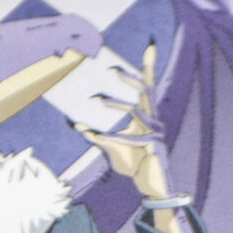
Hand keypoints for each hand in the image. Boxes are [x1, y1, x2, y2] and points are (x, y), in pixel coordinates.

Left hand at [74, 43, 187, 232]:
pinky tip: (101, 136)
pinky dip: (116, 137)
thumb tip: (77, 125)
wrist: (151, 186)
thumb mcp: (111, 149)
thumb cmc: (133, 165)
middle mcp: (153, 120)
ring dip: (115, 103)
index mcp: (146, 116)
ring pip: (137, 110)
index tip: (150, 46)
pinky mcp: (154, 146)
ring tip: (96, 99)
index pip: (148, 86)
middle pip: (146, 90)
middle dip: (130, 78)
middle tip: (111, 70)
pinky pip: (132, 139)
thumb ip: (96, 137)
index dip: (150, 66)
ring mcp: (156, 132)